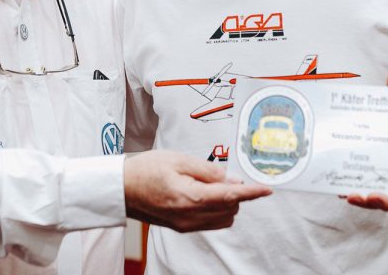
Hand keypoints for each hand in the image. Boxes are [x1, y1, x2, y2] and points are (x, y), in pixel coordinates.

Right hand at [124, 150, 271, 231]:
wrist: (120, 189)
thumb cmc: (145, 170)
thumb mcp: (178, 159)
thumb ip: (208, 170)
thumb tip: (231, 179)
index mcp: (190, 197)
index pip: (231, 197)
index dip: (252, 193)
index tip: (266, 189)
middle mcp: (190, 216)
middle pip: (230, 209)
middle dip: (235, 193)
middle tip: (221, 175)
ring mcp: (186, 225)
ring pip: (223, 219)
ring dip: (227, 203)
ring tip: (209, 184)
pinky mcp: (181, 227)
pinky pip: (210, 223)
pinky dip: (216, 210)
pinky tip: (204, 195)